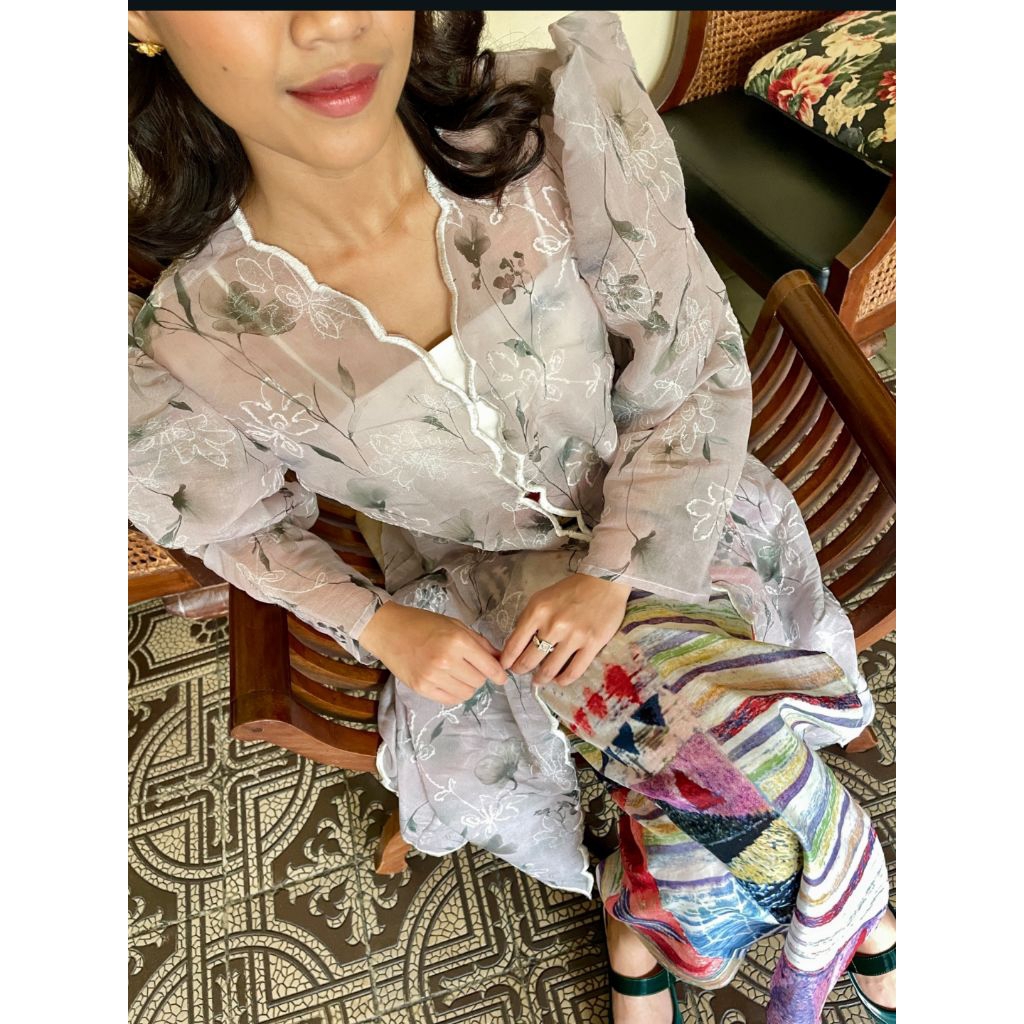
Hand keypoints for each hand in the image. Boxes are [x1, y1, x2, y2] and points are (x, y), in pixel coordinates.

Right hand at [359, 602, 506, 705]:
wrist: (389, 630)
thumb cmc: (423, 623)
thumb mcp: (455, 625)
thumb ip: (479, 643)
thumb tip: (499, 659)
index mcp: (457, 640)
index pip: (488, 666)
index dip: (499, 674)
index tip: (502, 677)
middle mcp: (446, 660)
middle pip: (479, 680)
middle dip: (481, 676)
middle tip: (472, 667)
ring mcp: (432, 676)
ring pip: (466, 693)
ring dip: (468, 686)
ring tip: (459, 674)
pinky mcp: (421, 688)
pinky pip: (450, 700)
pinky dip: (456, 694)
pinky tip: (450, 683)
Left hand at [499, 573, 632, 686]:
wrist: (603, 582)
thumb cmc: (571, 590)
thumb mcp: (542, 598)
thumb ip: (529, 619)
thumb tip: (517, 643)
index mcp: (537, 612)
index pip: (514, 644)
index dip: (507, 660)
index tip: (505, 666)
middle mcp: (553, 626)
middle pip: (529, 660)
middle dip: (522, 670)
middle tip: (521, 672)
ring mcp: (574, 637)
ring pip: (550, 669)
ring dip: (541, 678)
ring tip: (539, 679)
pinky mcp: (592, 644)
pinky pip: (574, 671)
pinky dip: (563, 680)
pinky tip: (559, 680)